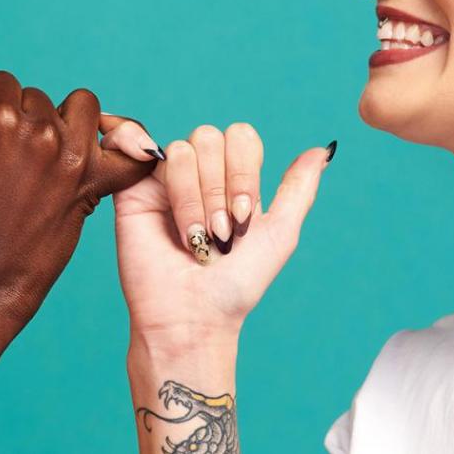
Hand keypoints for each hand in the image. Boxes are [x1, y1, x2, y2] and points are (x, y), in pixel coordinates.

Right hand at [0, 71, 158, 333]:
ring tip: (50, 150)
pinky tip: (112, 153)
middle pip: (38, 97)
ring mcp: (72, 158)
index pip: (0, 82)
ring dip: (66, 120)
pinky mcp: (94, 185)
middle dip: (22, 118)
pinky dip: (129, 148)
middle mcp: (41, 132)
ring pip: (82, 106)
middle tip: (9, 157)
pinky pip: (133, 153)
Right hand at [115, 123, 330, 339]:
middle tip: (219, 232)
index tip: (242, 217)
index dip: (243, 172)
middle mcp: (198, 173)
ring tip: (192, 237)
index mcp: (232, 178)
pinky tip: (148, 162)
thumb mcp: (280, 235)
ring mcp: (163, 179)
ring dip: (191, 197)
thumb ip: (299, 190)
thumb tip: (322, 149)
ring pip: (181, 150)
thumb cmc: (236, 284)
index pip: (241, 137)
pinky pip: (133, 140)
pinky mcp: (130, 188)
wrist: (193, 316)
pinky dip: (135, 139)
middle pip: (210, 137)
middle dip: (218, 187)